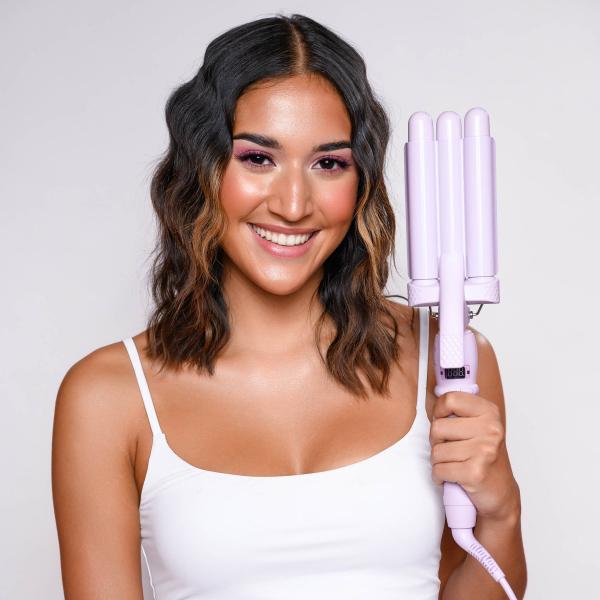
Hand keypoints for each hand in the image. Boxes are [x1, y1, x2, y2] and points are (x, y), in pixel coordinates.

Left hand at [429, 391, 519, 521]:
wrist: (500, 492)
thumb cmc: (483, 456)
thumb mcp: (477, 426)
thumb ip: (459, 410)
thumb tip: (433, 394)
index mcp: (489, 412)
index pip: (450, 399)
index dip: (439, 412)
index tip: (444, 421)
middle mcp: (490, 429)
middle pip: (437, 427)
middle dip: (436, 441)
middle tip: (450, 449)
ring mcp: (484, 451)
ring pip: (436, 451)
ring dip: (438, 461)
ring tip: (453, 464)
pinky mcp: (475, 473)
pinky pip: (439, 470)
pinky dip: (439, 476)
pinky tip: (452, 477)